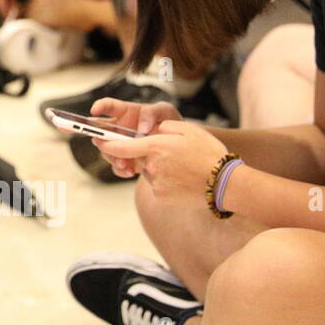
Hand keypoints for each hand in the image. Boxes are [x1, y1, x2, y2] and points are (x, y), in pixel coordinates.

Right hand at [90, 97, 181, 177]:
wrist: (177, 148)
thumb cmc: (168, 125)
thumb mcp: (165, 111)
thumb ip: (153, 112)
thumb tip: (141, 127)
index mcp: (125, 113)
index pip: (109, 106)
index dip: (99, 106)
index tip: (95, 110)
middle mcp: (118, 128)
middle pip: (99, 130)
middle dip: (97, 136)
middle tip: (103, 143)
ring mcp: (120, 144)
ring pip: (106, 150)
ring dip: (112, 156)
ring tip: (124, 163)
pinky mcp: (125, 159)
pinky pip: (116, 166)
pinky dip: (120, 170)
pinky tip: (130, 171)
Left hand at [97, 120, 227, 206]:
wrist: (226, 184)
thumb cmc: (209, 153)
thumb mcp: (189, 129)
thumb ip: (166, 126)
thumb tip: (155, 129)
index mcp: (155, 147)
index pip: (122, 146)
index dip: (107, 144)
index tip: (98, 141)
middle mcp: (151, 166)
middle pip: (139, 159)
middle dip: (148, 155)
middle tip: (172, 155)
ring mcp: (156, 183)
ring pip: (149, 172)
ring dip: (158, 169)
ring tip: (183, 168)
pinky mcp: (162, 197)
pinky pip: (158, 186)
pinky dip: (166, 182)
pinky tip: (184, 180)